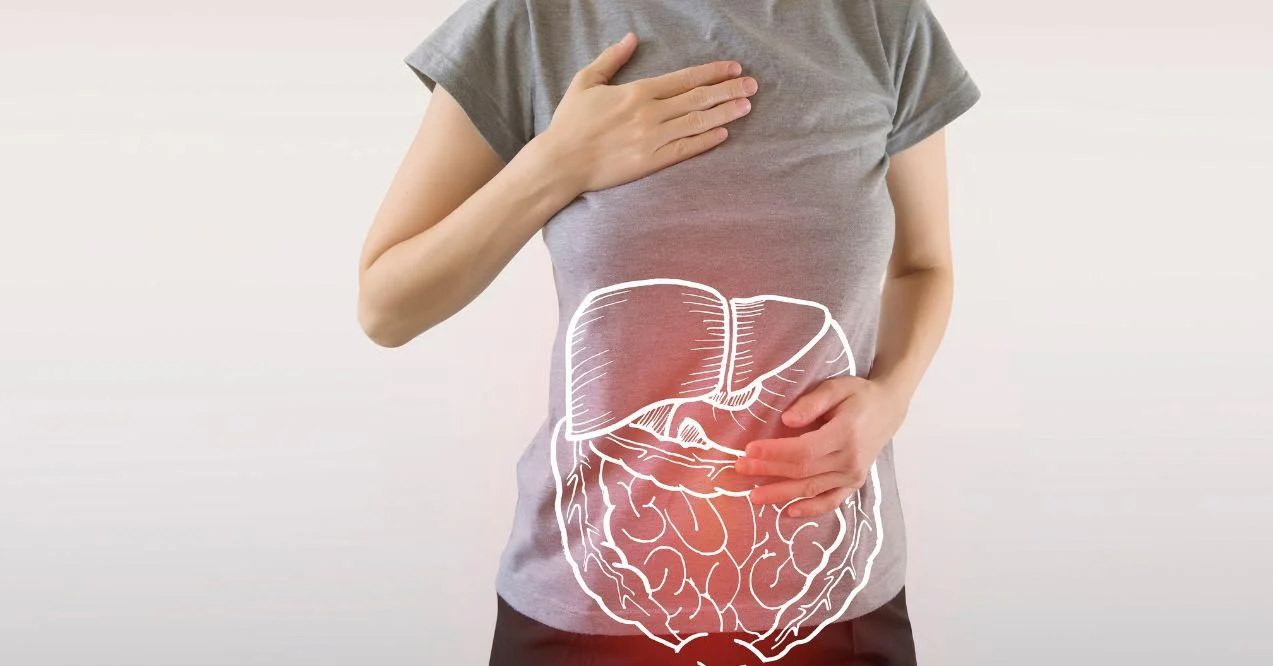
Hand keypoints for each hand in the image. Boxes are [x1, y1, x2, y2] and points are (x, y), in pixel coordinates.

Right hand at [538, 32, 757, 193]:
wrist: (561, 161)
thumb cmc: (571, 122)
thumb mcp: (586, 81)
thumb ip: (612, 59)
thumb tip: (631, 38)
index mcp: (637, 91)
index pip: (684, 78)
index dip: (712, 72)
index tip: (733, 69)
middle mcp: (650, 113)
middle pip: (698, 98)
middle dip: (728, 90)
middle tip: (752, 85)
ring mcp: (653, 139)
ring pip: (697, 122)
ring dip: (725, 113)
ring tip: (746, 106)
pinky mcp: (651, 162)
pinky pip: (685, 150)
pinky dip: (706, 141)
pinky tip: (723, 134)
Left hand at [735, 375, 910, 517]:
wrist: (888, 410)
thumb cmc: (859, 396)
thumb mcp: (837, 388)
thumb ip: (812, 402)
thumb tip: (786, 421)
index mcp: (846, 434)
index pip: (803, 449)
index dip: (774, 452)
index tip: (749, 449)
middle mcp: (850, 459)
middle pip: (802, 471)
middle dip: (768, 471)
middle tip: (740, 469)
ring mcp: (854, 475)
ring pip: (811, 489)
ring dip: (781, 494)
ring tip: (754, 496)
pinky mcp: (854, 484)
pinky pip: (830, 501)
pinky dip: (810, 509)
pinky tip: (788, 512)